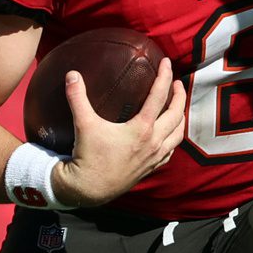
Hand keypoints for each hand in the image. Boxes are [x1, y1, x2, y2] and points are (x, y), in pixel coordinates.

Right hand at [52, 60, 186, 206]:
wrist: (89, 188)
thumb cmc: (88, 156)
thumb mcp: (83, 124)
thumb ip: (77, 97)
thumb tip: (72, 74)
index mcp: (142, 129)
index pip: (159, 97)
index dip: (165, 77)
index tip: (167, 63)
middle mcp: (154, 142)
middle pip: (176, 114)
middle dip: (179, 96)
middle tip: (176, 83)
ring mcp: (155, 157)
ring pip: (178, 134)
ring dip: (180, 117)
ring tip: (176, 106)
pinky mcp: (151, 168)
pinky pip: (171, 150)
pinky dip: (173, 138)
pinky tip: (168, 134)